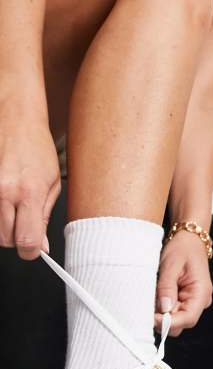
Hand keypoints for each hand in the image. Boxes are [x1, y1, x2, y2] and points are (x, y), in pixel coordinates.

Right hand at [0, 115, 60, 258]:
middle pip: (6, 240)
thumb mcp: (51, 183)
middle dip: (17, 239)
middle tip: (25, 224)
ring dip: (5, 228)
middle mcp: (3, 191)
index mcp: (28, 192)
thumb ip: (44, 217)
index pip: (27, 241)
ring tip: (14, 209)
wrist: (14, 118)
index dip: (32, 251)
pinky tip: (5, 201)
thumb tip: (41, 245)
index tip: (35, 249)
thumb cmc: (36, 146)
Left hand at [155, 230, 212, 336]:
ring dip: (162, 314)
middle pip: (182, 324)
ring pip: (176, 320)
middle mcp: (200, 300)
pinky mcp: (185, 301)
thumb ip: (167, 288)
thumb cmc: (182, 249)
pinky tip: (156, 296)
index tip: (152, 317)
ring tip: (153, 296)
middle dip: (164, 320)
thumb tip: (164, 309)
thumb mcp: (171, 265)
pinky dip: (162, 308)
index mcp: (201, 292)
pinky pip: (174, 312)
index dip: (169, 322)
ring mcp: (193, 302)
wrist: (187, 240)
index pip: (188, 318)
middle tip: (148, 307)